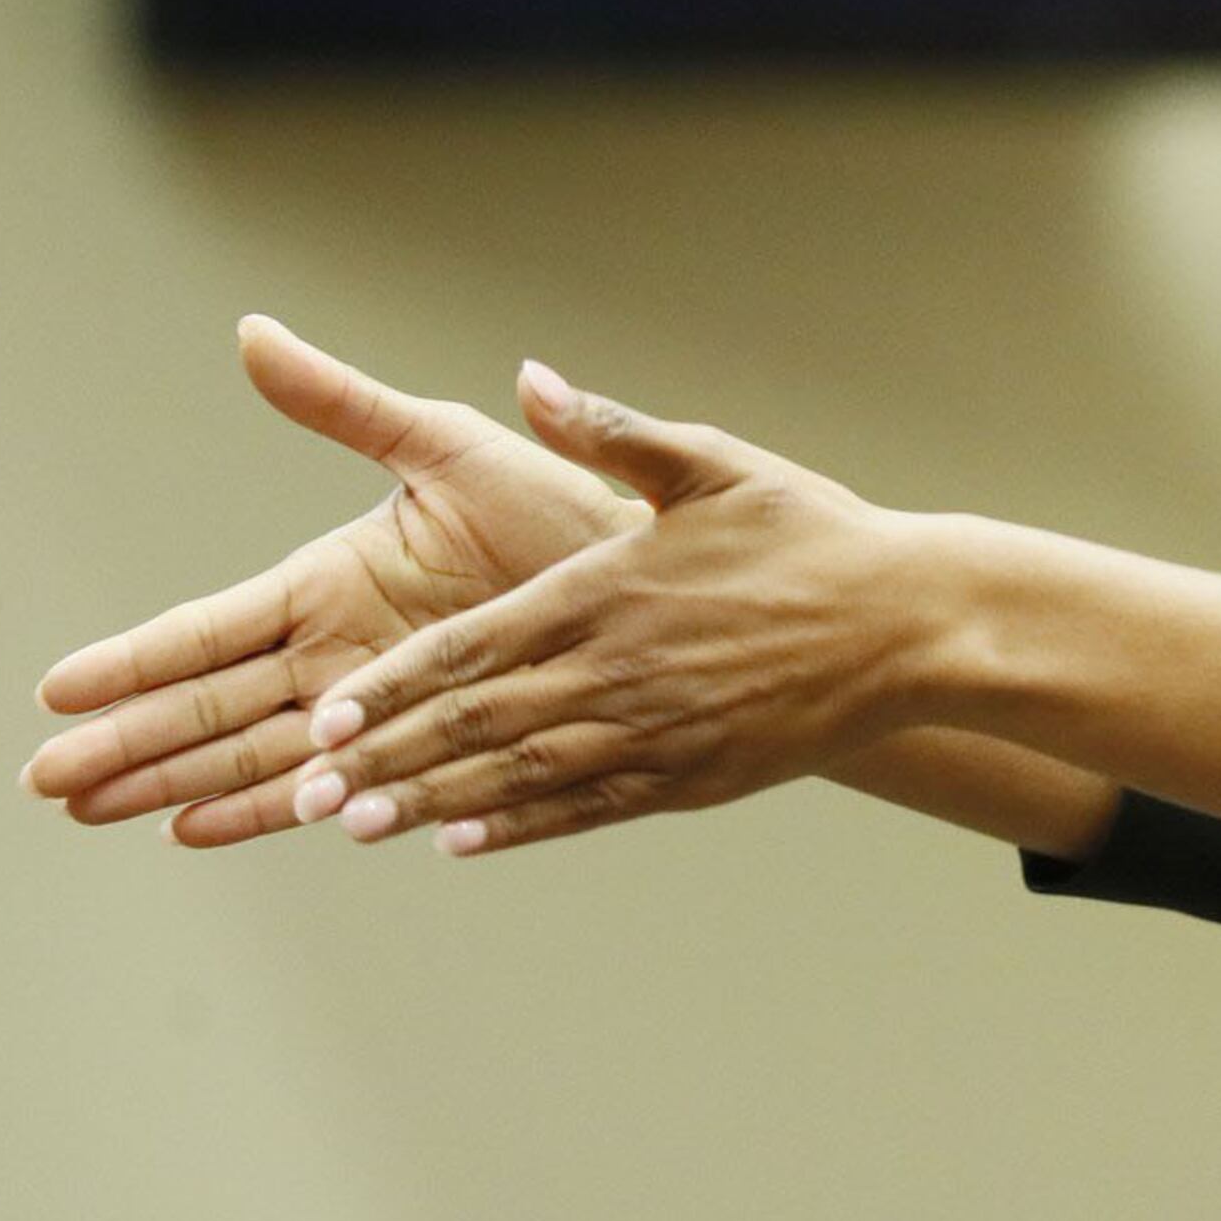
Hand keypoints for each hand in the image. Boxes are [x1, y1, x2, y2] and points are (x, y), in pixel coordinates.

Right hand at [21, 316, 645, 844]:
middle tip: (42, 779)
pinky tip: (195, 830)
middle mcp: (337, 651)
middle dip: (127, 740)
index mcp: (329, 581)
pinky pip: (333, 784)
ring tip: (94, 812)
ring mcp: (374, 705)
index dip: (134, 659)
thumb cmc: (555, 503)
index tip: (57, 689)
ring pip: (250, 753)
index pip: (208, 630)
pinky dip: (267, 809)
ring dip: (172, 782)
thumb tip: (254, 333)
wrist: (643, 575)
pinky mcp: (423, 743)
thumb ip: (342, 401)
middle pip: (208, 705)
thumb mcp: (441, 444)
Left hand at [287, 363, 932, 857]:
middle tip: (307, 788)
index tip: (326, 712)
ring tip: (354, 824)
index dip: (393, 684)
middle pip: (478, 721)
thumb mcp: (711, 463)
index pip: (474, 645)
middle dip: (385, 757)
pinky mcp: (693, 775)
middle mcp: (620, 670)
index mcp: (608, 589)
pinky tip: (458, 841)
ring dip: (430, 801)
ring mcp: (657, 731)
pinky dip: (517, 827)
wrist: (913, 623)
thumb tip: (528, 380)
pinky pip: (586, 808)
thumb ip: (608, 430)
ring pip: (520, 775)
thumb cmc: (814, 534)